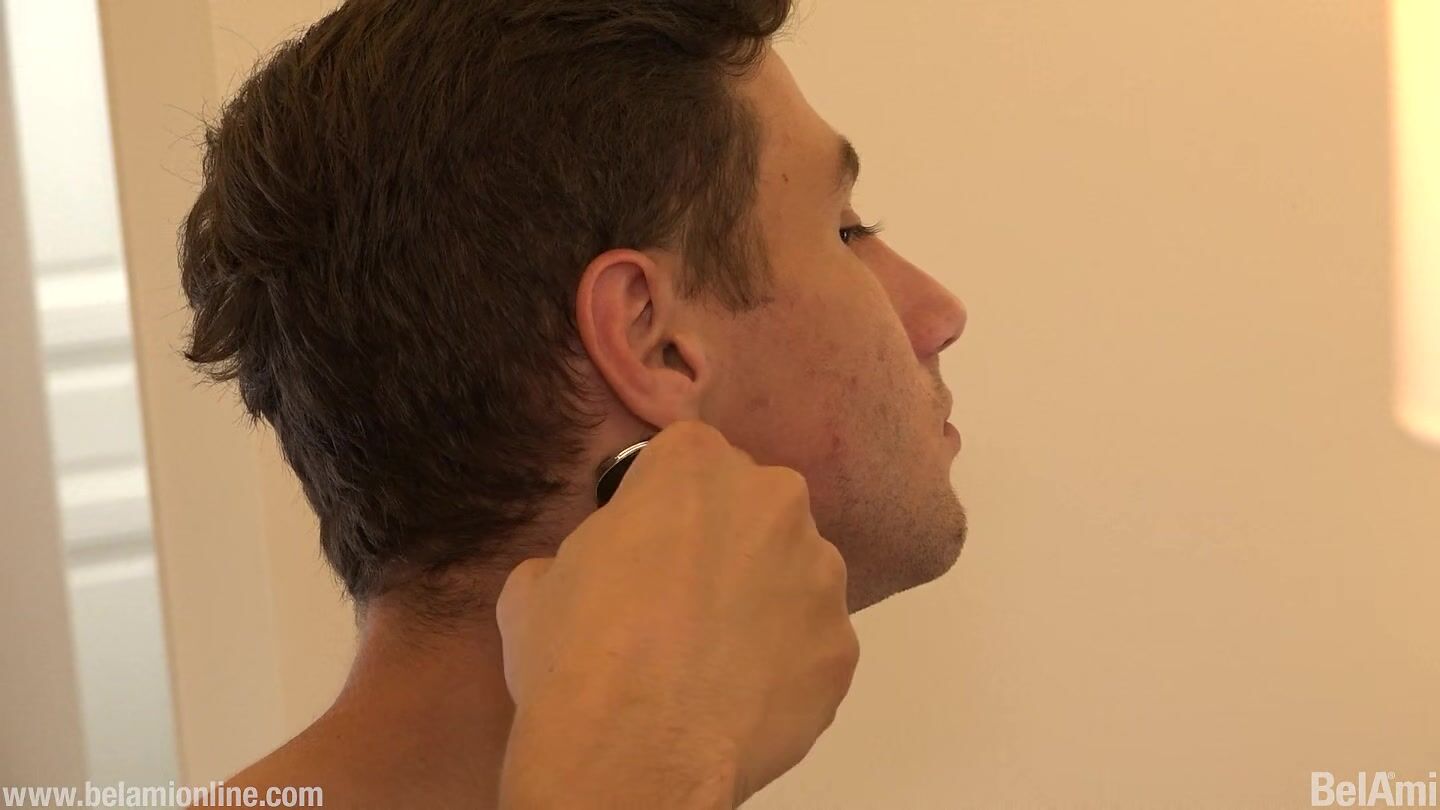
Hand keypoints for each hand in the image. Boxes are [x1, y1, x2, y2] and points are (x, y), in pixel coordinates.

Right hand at [496, 419, 858, 806]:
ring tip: (715, 660)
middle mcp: (774, 501)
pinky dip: (786, 665)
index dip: (664, 504)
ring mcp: (820, 576)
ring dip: (764, 602)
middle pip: (754, 508)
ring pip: (795, 574)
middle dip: (726, 545)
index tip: (647, 546)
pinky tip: (742, 697)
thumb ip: (586, 552)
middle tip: (681, 604)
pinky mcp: (843, 647)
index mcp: (696, 465)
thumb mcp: (537, 583)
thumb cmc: (577, 654)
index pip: (688, 459)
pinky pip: (813, 644)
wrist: (635, 754)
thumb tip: (596, 575)